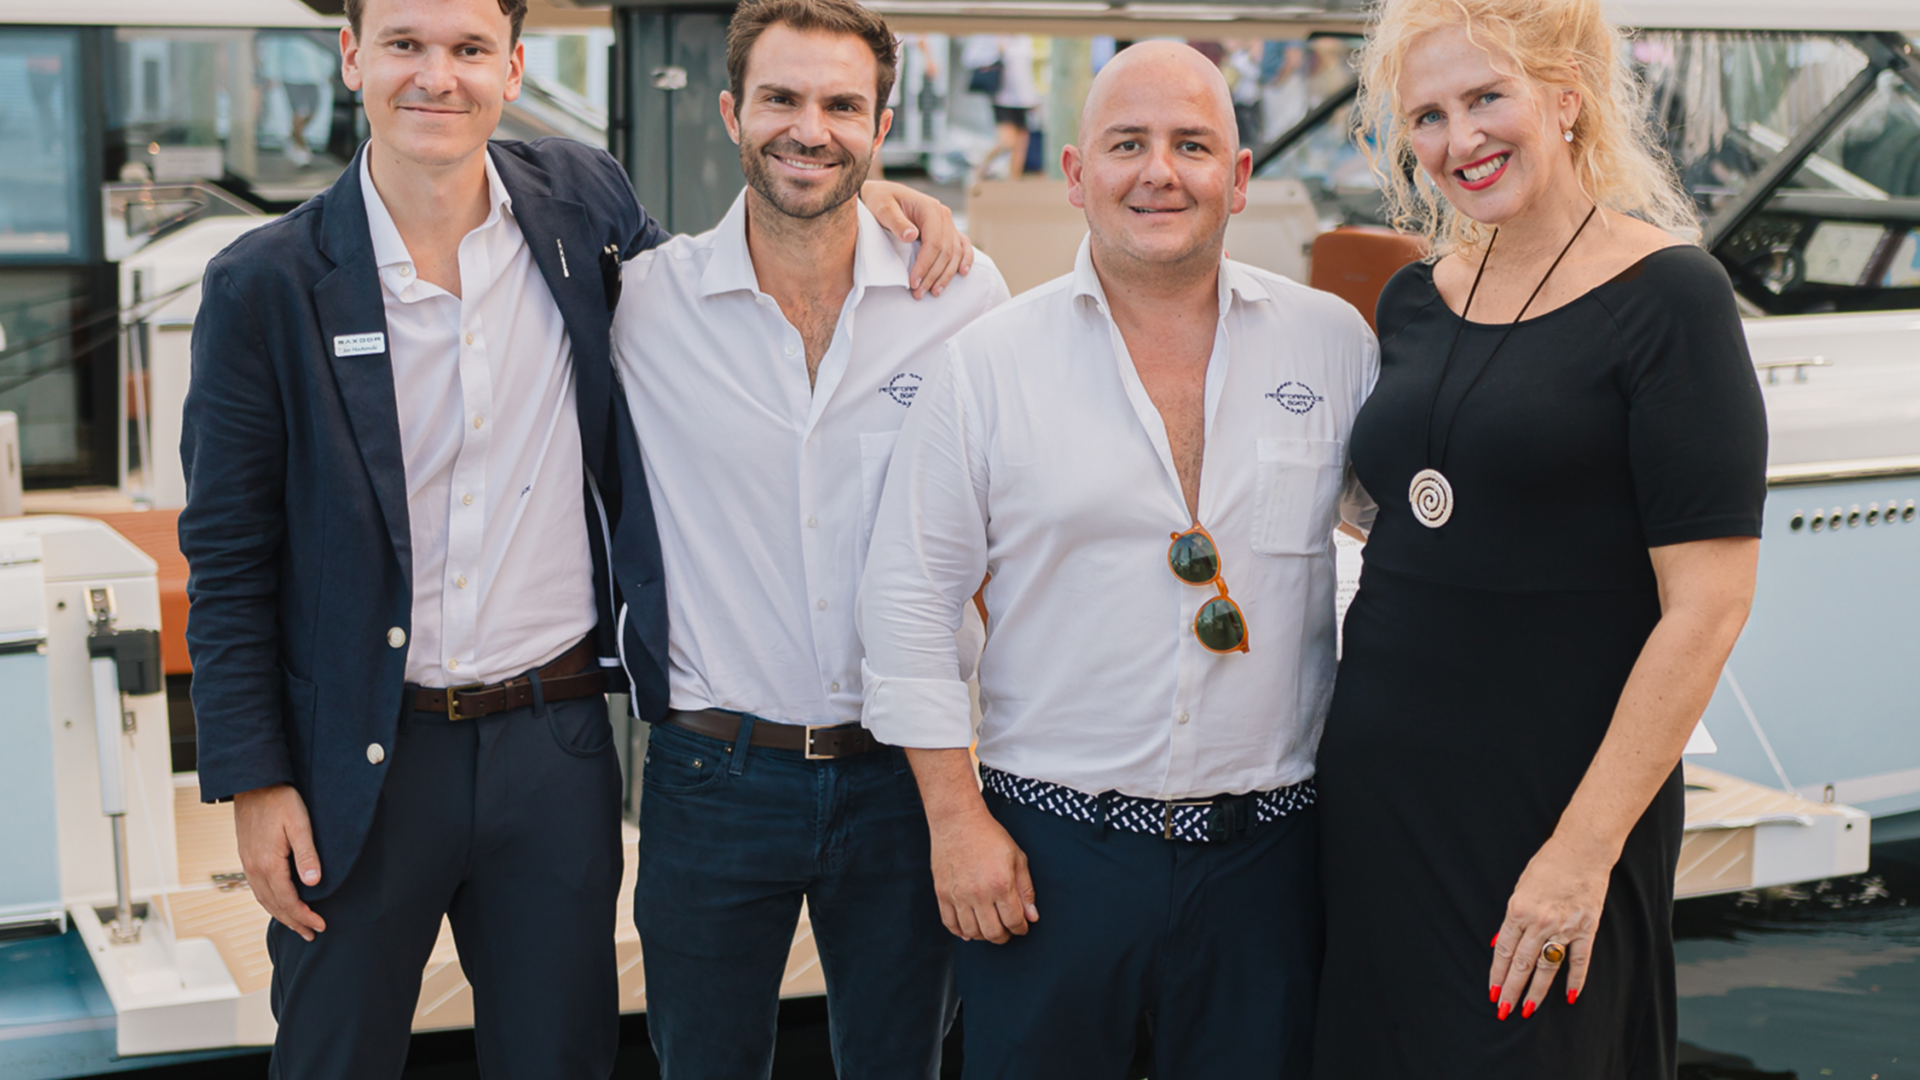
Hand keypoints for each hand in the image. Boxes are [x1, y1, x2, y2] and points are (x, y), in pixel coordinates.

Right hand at [234, 783, 326, 940]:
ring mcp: (248, 864)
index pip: (287, 901)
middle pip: (274, 905)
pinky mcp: (247, 857)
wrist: (253, 783)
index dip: (304, 916)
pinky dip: (270, 902)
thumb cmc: (280, 800)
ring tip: (297, 925)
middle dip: (294, 922)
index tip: (320, 926)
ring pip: (264, 899)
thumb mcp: (299, 824)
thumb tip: (313, 884)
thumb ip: (306, 854)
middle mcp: (254, 868)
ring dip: (281, 915)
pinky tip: (279, 903)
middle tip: (311, 934)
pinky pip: (258, 889)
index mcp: (268, 864)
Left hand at [860, 179, 974, 298]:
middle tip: (919, 293)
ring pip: (954, 252)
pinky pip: (961, 245)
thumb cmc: (881, 200)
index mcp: (930, 209)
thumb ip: (896, 221)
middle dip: (933, 275)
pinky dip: (965, 259)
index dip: (925, 265)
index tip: (913, 282)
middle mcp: (943, 215)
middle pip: (945, 251)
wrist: (883, 194)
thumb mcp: (882, 208)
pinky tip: (962, 272)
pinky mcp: (946, 229)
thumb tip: (912, 235)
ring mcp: (947, 223)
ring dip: (946, 274)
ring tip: (935, 292)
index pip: (933, 243)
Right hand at [928, 805, 1037, 943]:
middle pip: (993, 933)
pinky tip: (968, 928)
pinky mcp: (942, 894)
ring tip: (989, 927)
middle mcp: (979, 894)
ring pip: (972, 932)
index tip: (1022, 927)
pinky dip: (960, 931)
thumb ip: (1026, 889)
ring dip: (983, 935)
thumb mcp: (1017, 858)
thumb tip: (1032, 916)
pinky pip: (950, 923)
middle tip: (1007, 931)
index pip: (1014, 921)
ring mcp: (958, 895)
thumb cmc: (990, 836)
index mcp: (1001, 885)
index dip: (1021, 928)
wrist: (958, 821)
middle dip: (1004, 936)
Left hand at [1488, 836, 1610, 1019]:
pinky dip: (1575, 979)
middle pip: (1522, 964)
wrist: (1582, 849)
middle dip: (1511, 990)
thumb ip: (1512, 920)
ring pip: (1547, 967)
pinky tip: (1570, 996)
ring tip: (1527, 1009)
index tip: (1492, 992)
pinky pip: (1580, 960)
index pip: (1504, 951)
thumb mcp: (1520, 888)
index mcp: (1518, 911)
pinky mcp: (1586, 928)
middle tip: (1504, 1010)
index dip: (1497, 974)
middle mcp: (1540, 922)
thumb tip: (1499, 943)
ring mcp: (1564, 927)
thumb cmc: (1547, 865)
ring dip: (1537, 990)